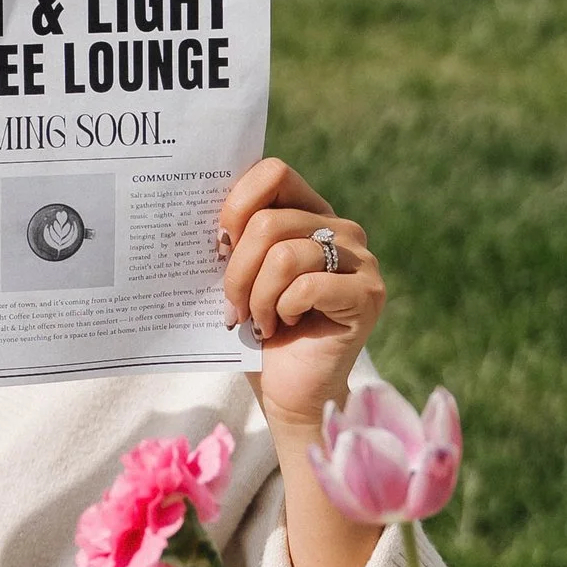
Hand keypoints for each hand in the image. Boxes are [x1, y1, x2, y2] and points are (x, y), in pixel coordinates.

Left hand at [218, 157, 386, 440]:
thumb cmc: (258, 333)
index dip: (237, 204)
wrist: (288, 393)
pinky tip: (284, 326)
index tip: (218, 243)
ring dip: (257, 297)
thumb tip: (198, 210)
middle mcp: (342, 229)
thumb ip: (234, 238)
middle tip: (234, 306)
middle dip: (237, 270)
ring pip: (285, 256)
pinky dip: (282, 310)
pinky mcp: (368, 295)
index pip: (273, 172)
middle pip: (270, 221)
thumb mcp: (239, 277)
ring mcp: (361, 261)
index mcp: (309, 214)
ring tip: (259, 321)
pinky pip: (307, 286)